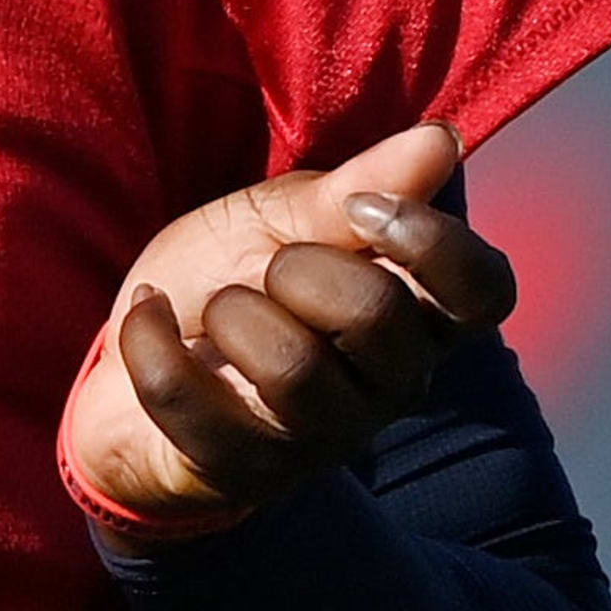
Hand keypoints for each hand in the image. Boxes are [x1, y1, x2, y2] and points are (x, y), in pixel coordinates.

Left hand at [61, 121, 517, 546]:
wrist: (125, 362)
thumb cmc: (224, 280)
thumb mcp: (277, 219)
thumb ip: (356, 187)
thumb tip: (441, 141)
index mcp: (415, 313)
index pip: (485, 292)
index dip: (434, 243)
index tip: (359, 209)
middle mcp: (389, 383)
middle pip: (378, 314)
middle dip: (298, 268)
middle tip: (264, 270)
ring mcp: (322, 435)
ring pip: (294, 367)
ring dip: (232, 312)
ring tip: (215, 309)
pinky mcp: (246, 470)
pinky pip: (194, 400)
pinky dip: (151, 340)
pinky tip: (148, 316)